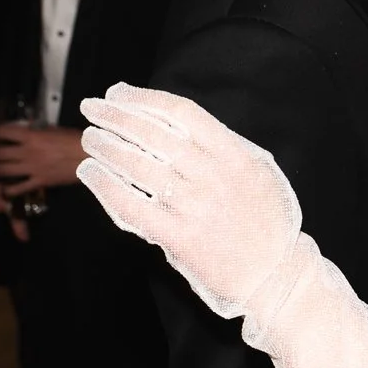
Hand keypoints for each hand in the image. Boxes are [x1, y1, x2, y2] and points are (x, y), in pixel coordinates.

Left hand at [0, 123, 85, 195]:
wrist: (89, 156)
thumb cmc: (74, 140)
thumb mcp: (53, 130)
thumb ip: (37, 132)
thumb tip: (25, 131)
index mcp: (31, 136)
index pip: (3, 132)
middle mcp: (27, 152)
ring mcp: (32, 168)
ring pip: (2, 171)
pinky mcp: (39, 182)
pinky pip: (17, 189)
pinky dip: (8, 190)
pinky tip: (6, 189)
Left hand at [76, 85, 303, 313]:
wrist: (276, 275)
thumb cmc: (266, 223)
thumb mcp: (258, 172)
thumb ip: (223, 147)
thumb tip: (175, 122)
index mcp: (236, 155)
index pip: (182, 113)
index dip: (144, 99)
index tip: (119, 93)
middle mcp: (214, 176)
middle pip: (153, 135)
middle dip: (116, 116)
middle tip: (93, 108)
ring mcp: (196, 207)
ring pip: (138, 166)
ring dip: (107, 147)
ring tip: (91, 139)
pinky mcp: (180, 238)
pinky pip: (132, 206)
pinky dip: (106, 186)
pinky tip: (92, 173)